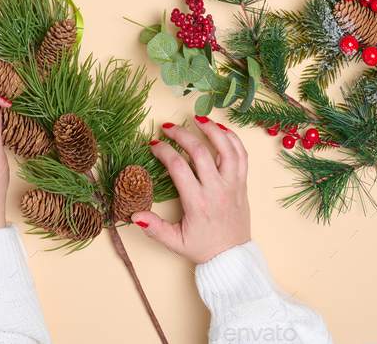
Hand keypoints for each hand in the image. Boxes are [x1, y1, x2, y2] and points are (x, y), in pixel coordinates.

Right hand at [132, 116, 250, 263]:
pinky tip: (221, 130)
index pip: (178, 167)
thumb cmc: (203, 248)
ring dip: (212, 129)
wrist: (232, 257)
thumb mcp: (175, 242)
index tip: (154, 145)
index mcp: (198, 203)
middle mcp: (217, 190)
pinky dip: (233, 139)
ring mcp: (232, 185)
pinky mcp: (242, 184)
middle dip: (181, 134)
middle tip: (168, 127)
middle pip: (200, 151)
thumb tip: (134, 215)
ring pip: (226, 148)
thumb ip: (154, 229)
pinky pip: (242, 156)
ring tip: (197, 118)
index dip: (164, 151)